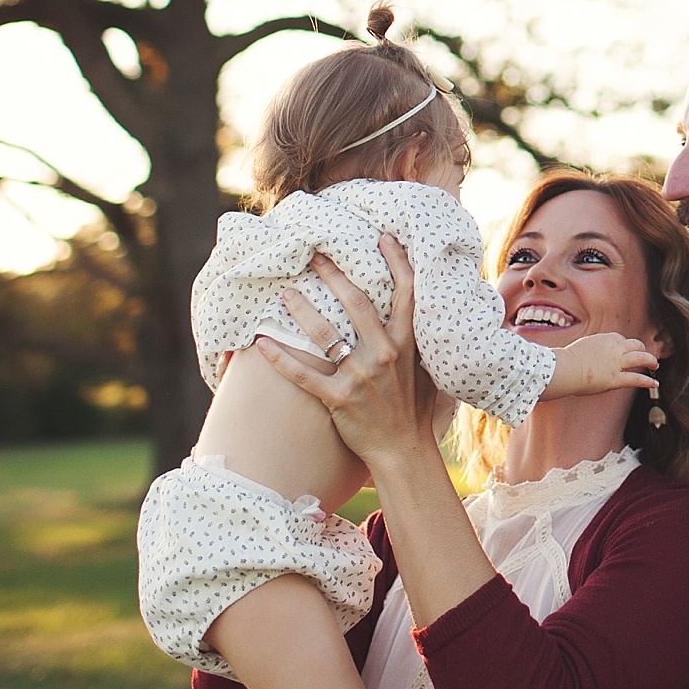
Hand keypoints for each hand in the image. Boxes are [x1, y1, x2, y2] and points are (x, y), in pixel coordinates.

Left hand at [256, 236, 441, 466]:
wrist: (403, 451)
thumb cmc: (414, 409)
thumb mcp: (427, 369)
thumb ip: (417, 341)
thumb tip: (414, 313)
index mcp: (408, 343)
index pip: (405, 293)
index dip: (396, 262)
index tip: (382, 237)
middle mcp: (385, 354)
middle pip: (357, 303)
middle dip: (333, 275)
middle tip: (314, 254)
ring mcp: (361, 376)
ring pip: (326, 334)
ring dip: (303, 310)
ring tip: (285, 293)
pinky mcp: (338, 399)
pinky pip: (303, 374)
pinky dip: (280, 358)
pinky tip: (262, 343)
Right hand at [542, 330, 661, 398]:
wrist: (565, 369)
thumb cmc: (567, 361)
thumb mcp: (582, 347)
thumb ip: (591, 348)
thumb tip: (590, 354)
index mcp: (604, 339)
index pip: (620, 339)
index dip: (625, 345)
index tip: (626, 351)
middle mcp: (613, 348)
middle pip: (634, 345)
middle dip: (641, 350)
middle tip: (645, 356)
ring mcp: (616, 363)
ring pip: (640, 358)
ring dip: (650, 361)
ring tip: (655, 365)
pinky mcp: (615, 379)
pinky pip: (636, 378)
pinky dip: (647, 381)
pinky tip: (654, 384)